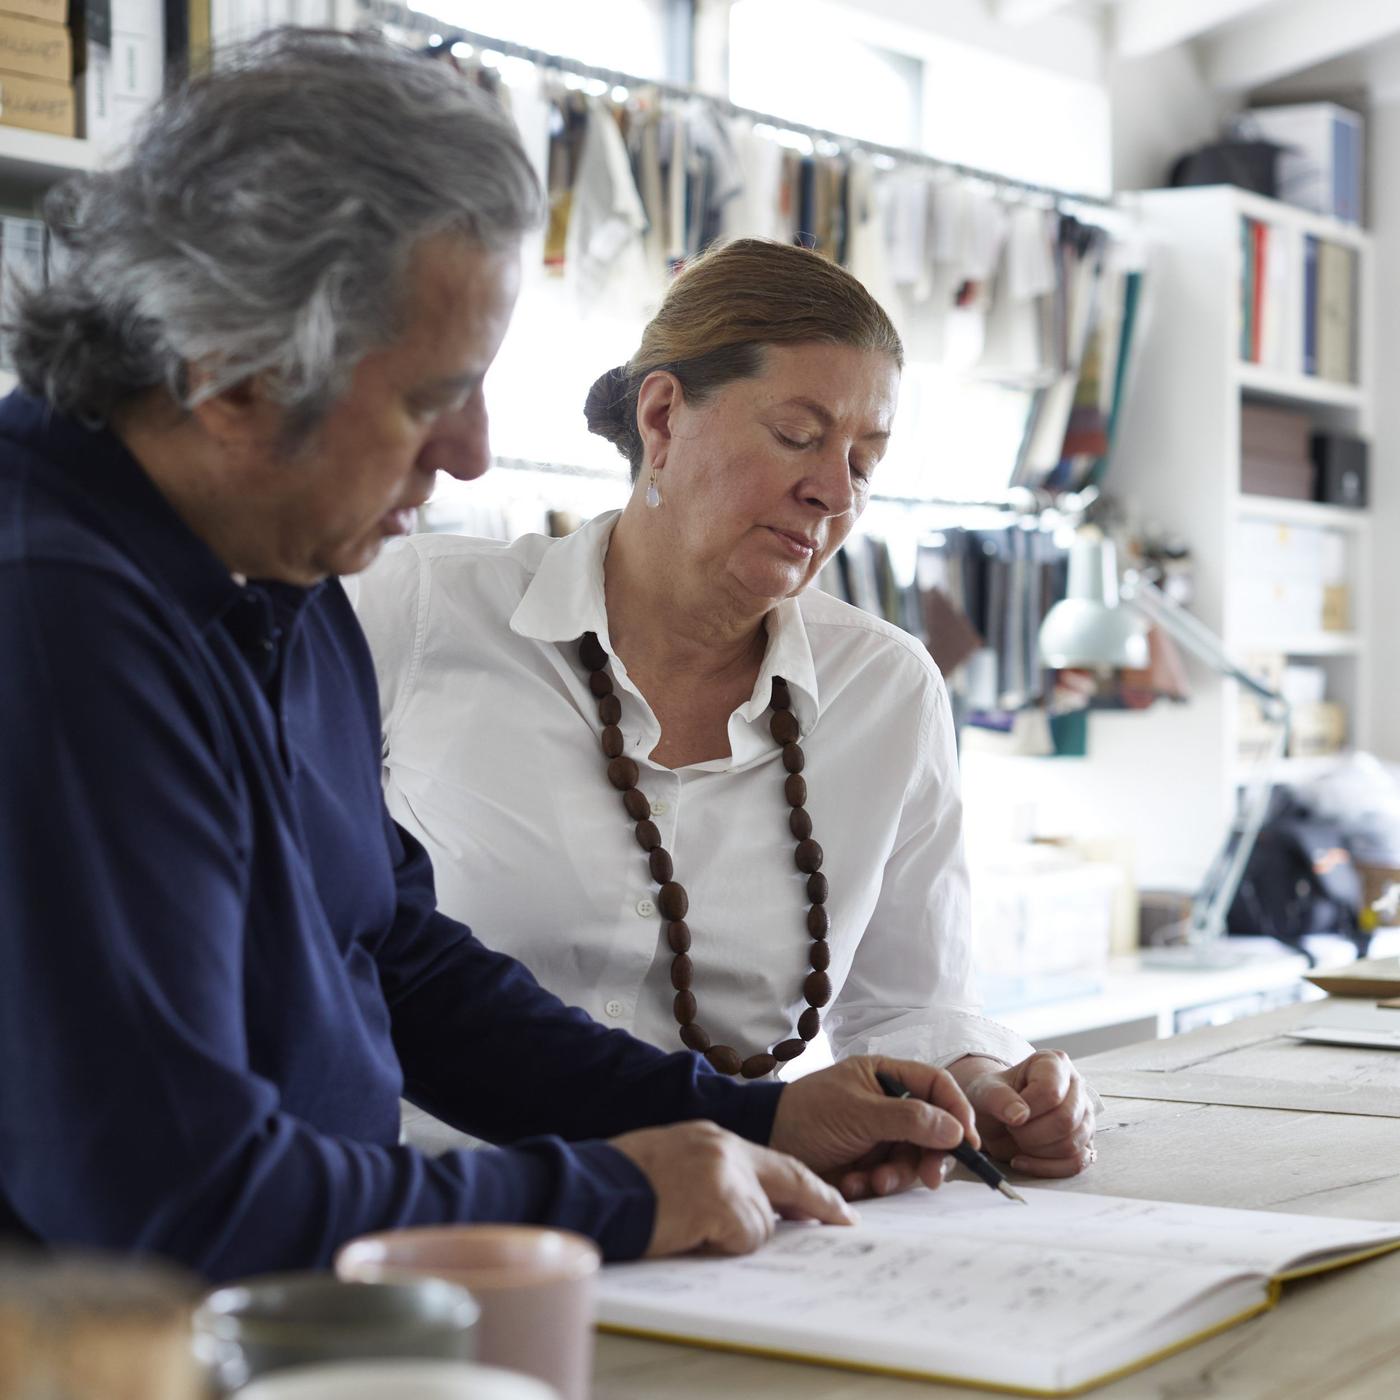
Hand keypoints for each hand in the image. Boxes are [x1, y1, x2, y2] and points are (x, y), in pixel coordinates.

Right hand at [610, 1120, 856, 1256]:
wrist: (591, 1188)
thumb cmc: (620, 1184)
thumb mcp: (674, 1163)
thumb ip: (714, 1175)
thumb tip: (745, 1207)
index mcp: (713, 1138)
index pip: (773, 1160)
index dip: (803, 1184)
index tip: (827, 1202)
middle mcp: (724, 1148)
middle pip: (792, 1177)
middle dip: (821, 1202)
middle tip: (845, 1222)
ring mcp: (725, 1173)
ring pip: (762, 1222)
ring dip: (737, 1237)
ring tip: (692, 1229)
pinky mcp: (721, 1201)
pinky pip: (744, 1238)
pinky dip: (724, 1247)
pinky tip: (690, 1235)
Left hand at [768, 1056, 977, 1201]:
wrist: (767, 1143)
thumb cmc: (808, 1113)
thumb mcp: (858, 1112)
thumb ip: (907, 1119)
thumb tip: (956, 1129)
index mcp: (886, 1075)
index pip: (937, 1086)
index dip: (957, 1110)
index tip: (968, 1140)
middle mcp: (889, 1104)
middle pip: (934, 1129)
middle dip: (931, 1155)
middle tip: (928, 1178)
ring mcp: (880, 1135)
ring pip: (915, 1159)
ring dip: (898, 1175)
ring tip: (872, 1181)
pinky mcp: (869, 1163)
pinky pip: (891, 1178)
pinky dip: (876, 1185)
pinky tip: (853, 1184)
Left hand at [950, 1051, 1094, 1177]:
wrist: (996, 1117)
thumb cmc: (994, 1098)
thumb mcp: (985, 1091)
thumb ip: (998, 1097)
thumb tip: (1019, 1115)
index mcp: (1054, 1063)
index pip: (1050, 1091)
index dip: (1027, 1109)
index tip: (1010, 1112)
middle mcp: (1076, 1085)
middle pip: (1066, 1119)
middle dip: (1031, 1133)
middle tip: (1012, 1129)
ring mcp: (1085, 1115)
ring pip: (1072, 1144)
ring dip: (1037, 1151)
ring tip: (1018, 1139)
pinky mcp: (1086, 1142)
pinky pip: (1077, 1163)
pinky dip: (1047, 1168)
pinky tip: (1023, 1161)